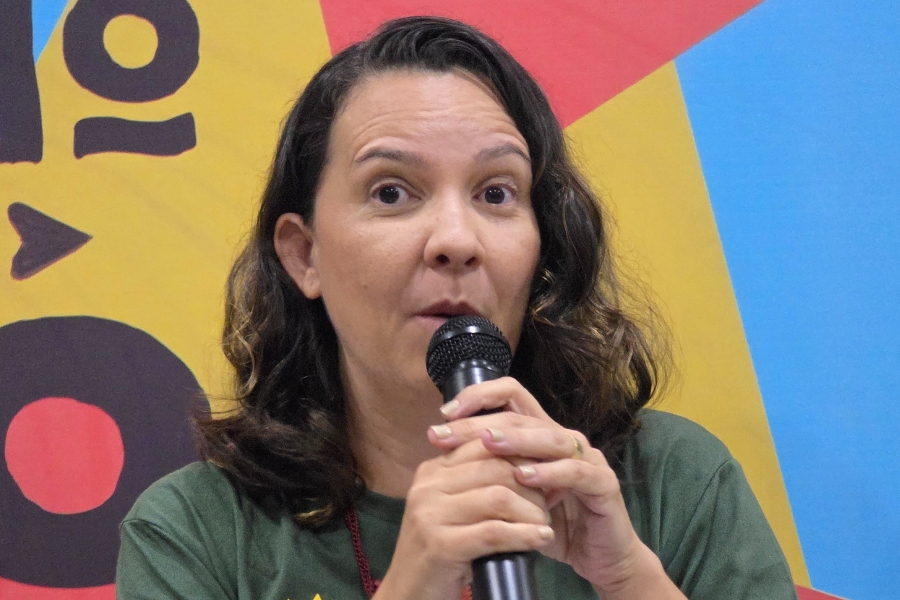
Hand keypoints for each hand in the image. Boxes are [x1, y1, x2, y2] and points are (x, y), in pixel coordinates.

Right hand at [376, 417, 553, 599]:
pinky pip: (494, 532)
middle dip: (531, 485)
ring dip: (531, 511)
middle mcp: (428, 485)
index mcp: (432, 470)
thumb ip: (482, 485)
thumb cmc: (440, 551)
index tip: (547, 469)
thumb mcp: (456, 510)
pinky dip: (524, 535)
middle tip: (548, 504)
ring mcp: (430, 514)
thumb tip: (536, 466)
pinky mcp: (440, 545)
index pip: (484, 444)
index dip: (521, 454)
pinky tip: (542, 538)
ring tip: (544, 524)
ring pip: (498, 496)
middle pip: (495, 467)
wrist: (408, 594)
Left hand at [430, 377, 679, 597]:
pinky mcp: (604, 484)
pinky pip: (577, 472)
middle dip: (481, 423)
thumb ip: (488, 471)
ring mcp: (587, 459)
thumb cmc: (551, 522)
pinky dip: (550, 473)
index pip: (510, 396)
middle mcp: (563, 438)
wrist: (599, 557)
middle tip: (447, 433)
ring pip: (550, 437)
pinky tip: (525, 477)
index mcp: (540, 434)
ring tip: (487, 443)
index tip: (444, 415)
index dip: (478, 397)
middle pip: (521, 416)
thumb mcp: (513, 494)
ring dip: (517, 438)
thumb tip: (440, 456)